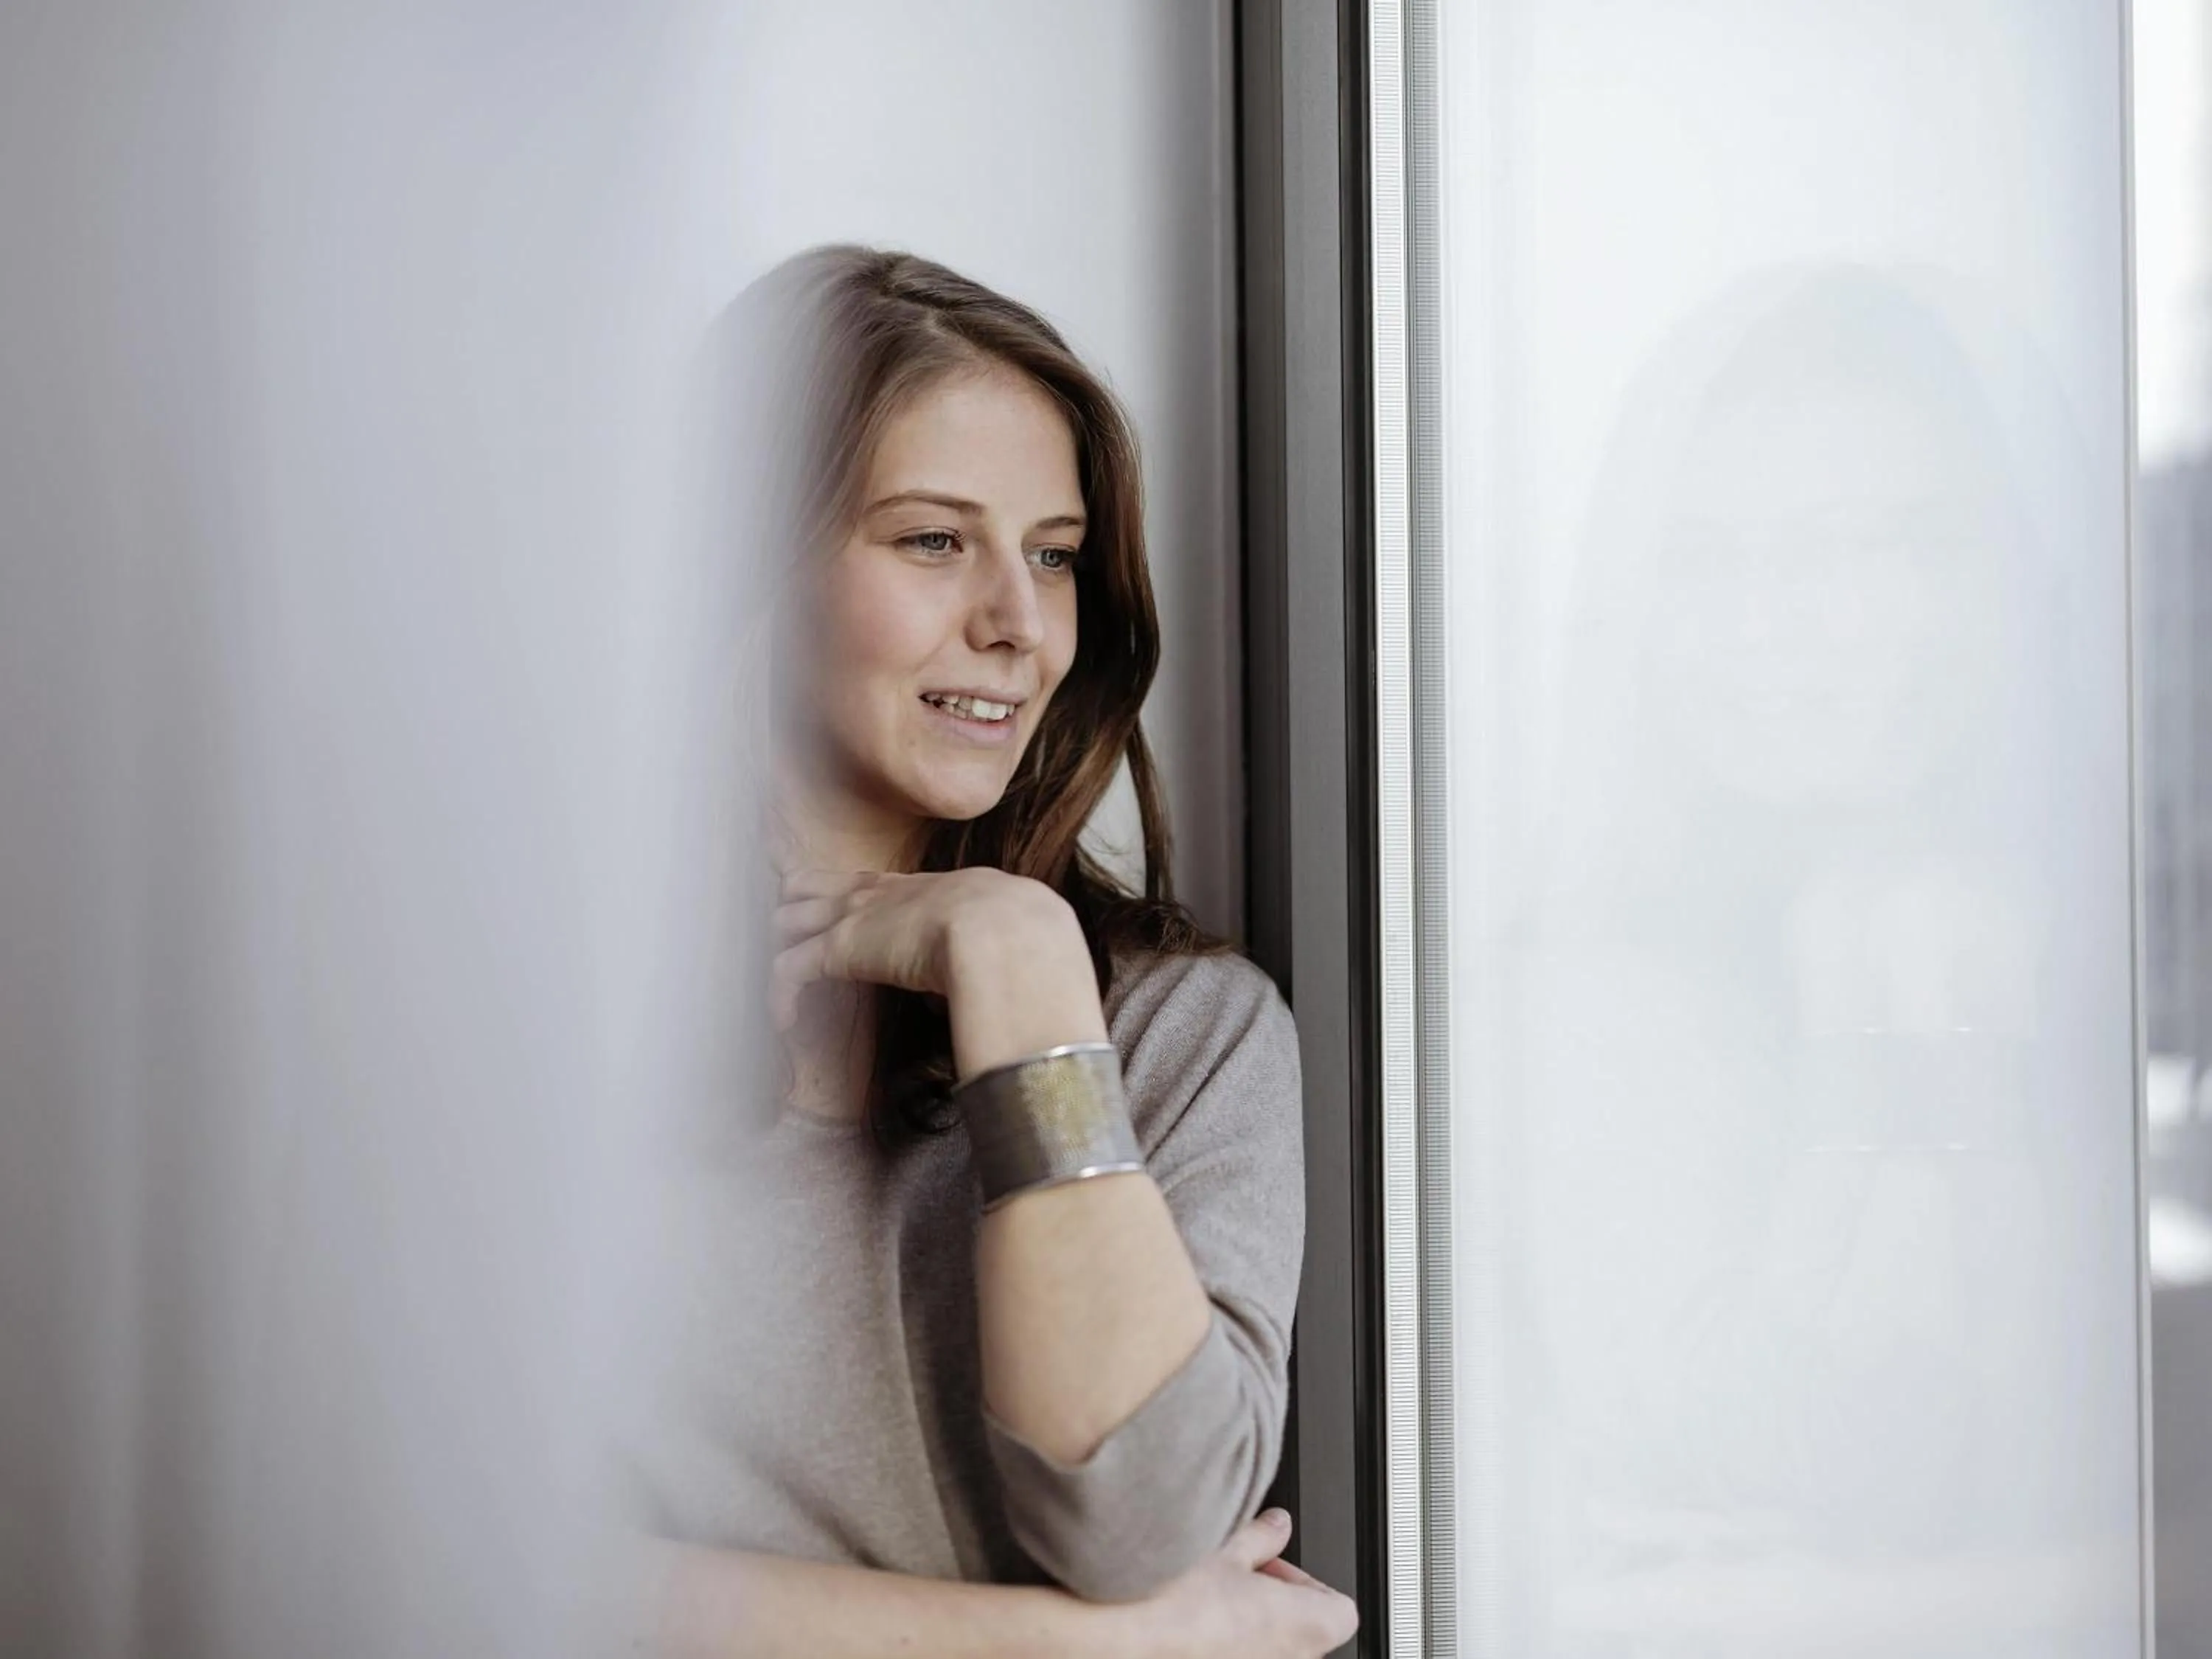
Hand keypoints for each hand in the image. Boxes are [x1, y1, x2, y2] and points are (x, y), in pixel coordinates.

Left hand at [772, 867, 1082, 1033]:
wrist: (1007, 935)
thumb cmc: (1020, 939)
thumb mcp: (1004, 938)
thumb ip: (988, 956)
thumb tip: (986, 992)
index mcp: (920, 888)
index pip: (867, 883)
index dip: (843, 898)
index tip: (833, 918)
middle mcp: (879, 894)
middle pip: (810, 886)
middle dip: (793, 909)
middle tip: (785, 941)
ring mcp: (853, 917)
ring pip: (787, 919)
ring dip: (780, 948)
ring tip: (779, 984)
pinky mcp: (837, 948)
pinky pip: (786, 969)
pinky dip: (778, 995)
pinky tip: (783, 1020)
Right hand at [1102, 1511, 1358, 1658]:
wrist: (1118, 1635)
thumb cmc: (1175, 1600)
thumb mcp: (1225, 1547)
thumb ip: (1262, 1537)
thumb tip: (1276, 1526)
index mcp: (1306, 1627)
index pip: (1340, 1609)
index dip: (1307, 1584)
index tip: (1272, 1564)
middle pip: (1301, 1632)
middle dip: (1271, 1601)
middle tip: (1233, 1575)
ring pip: (1264, 1649)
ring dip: (1245, 1627)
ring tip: (1204, 1597)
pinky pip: (1236, 1655)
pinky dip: (1220, 1643)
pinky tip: (1186, 1618)